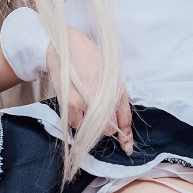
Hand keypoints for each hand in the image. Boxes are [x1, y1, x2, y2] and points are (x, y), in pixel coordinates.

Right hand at [46, 27, 133, 152]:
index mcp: (117, 89)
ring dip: (89, 124)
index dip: (126, 136)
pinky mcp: (71, 104)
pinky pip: (76, 124)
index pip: (125, 120)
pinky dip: (76, 120)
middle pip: (108, 129)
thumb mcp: (110, 74)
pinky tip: (75, 105)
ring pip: (91, 129)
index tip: (126, 146)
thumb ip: (117, 99)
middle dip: (105, 126)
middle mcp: (105, 98)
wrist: (65, 45)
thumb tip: (120, 125)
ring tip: (84, 106)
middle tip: (96, 113)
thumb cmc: (89, 57)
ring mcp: (88, 102)